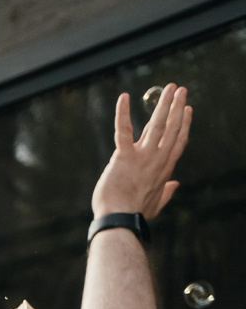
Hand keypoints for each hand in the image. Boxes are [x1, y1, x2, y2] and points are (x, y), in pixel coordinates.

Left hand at [94, 85, 190, 219]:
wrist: (120, 221)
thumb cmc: (135, 215)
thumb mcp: (156, 203)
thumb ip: (166, 192)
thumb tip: (175, 184)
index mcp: (165, 168)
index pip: (177, 141)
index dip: (184, 124)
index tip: (188, 110)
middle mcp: (158, 159)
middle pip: (172, 128)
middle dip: (177, 107)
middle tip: (181, 90)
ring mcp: (143, 157)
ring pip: (157, 124)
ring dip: (164, 103)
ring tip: (170, 87)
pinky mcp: (123, 157)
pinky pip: (123, 130)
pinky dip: (122, 113)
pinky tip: (123, 97)